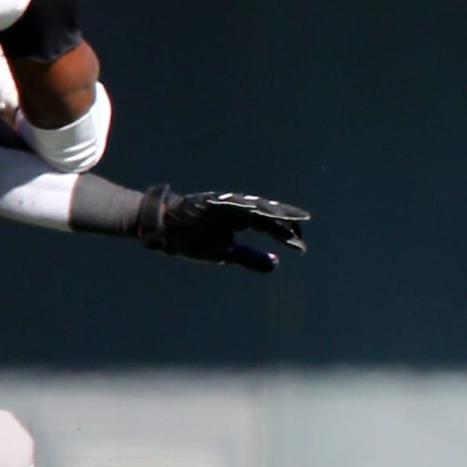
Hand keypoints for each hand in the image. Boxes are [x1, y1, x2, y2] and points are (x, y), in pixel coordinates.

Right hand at [137, 186, 309, 270]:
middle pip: (264, 211)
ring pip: (249, 204)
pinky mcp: (206, 202)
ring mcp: (222, 204)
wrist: (164, 228)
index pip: (268, 225)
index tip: (301, 247)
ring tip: (284, 213)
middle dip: (283, 218)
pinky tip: (253, 206)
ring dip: (266, 208)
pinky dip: (239, 204)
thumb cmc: (196, 239)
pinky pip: (225, 203)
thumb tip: (276, 263)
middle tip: (302, 223)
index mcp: (242, 219)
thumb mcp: (226, 253)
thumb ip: (250, 257)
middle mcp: (235, 209)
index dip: (284, 235)